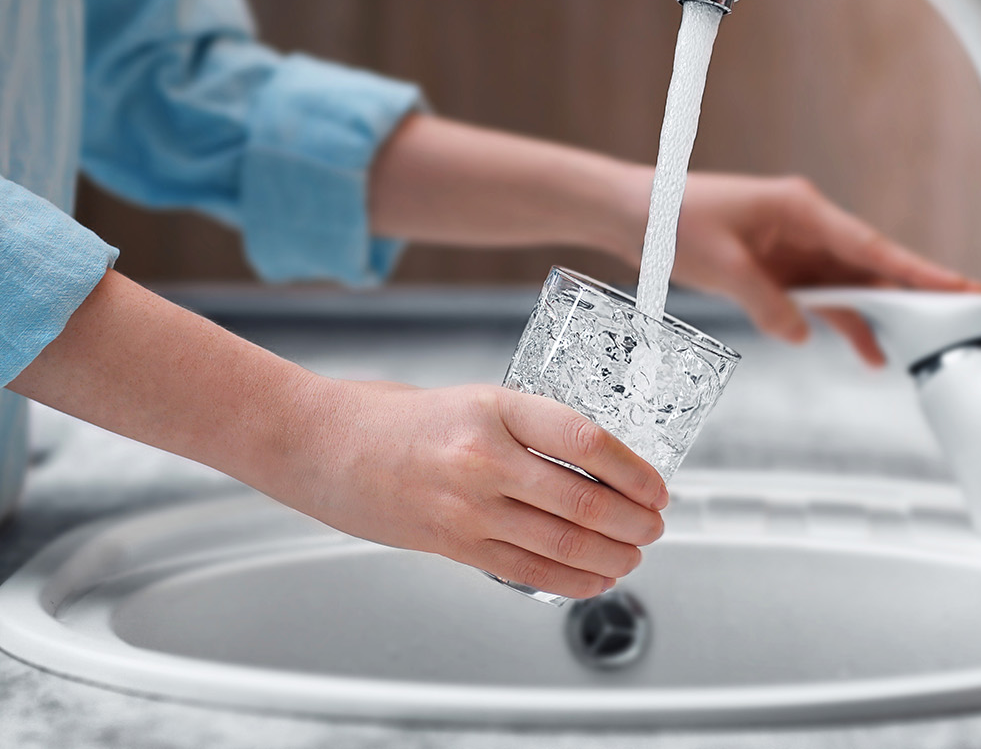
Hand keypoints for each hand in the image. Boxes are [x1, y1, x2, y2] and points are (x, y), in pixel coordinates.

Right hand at [269, 379, 668, 599]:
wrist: (322, 445)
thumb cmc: (398, 418)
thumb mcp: (475, 400)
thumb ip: (530, 428)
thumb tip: (598, 463)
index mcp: (495, 407)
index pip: (586, 441)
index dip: (635, 470)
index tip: (657, 485)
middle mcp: (483, 457)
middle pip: (584, 501)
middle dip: (634, 522)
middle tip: (655, 526)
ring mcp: (467, 506)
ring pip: (562, 544)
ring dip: (613, 556)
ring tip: (634, 555)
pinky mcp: (452, 544)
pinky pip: (527, 571)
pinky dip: (572, 580)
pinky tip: (595, 578)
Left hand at [667, 173, 980, 364]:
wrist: (634, 213)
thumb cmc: (672, 219)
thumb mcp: (721, 265)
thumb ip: (766, 302)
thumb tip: (801, 333)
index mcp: (801, 209)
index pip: (871, 246)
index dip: (917, 270)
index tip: (958, 286)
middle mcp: (807, 225)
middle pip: (872, 264)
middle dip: (914, 291)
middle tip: (963, 313)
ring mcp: (795, 246)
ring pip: (850, 284)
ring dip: (877, 315)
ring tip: (916, 350)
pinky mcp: (779, 267)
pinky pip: (821, 297)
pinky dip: (840, 321)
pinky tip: (864, 349)